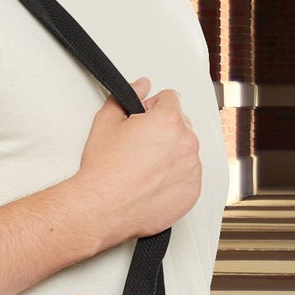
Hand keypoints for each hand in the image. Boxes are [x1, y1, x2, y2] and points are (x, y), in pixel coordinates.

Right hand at [77, 75, 201, 246]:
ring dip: (170, 154)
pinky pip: (188, 176)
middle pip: (181, 124)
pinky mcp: (192, 192)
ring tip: (144, 167)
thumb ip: (129, 95)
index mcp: (169, 121)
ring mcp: (192, 169)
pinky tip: (152, 182)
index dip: (152, 107)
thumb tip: (142, 86)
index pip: (171, 98)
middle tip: (139, 146)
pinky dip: (175, 177)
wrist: (101, 208)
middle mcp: (186, 143)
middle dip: (164, 130)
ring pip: (186, 150)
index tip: (142, 121)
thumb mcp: (106, 121)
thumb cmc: (103, 171)